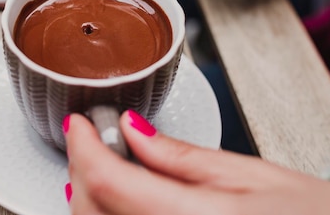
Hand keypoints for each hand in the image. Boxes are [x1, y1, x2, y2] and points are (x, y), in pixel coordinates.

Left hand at [63, 110, 329, 214]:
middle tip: (89, 139)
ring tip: (104, 164)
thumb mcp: (251, 174)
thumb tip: (131, 130)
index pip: (111, 183)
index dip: (84, 147)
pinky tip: (118, 200)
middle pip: (93, 212)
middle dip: (82, 171)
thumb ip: (180, 156)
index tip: (78, 123)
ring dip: (88, 197)